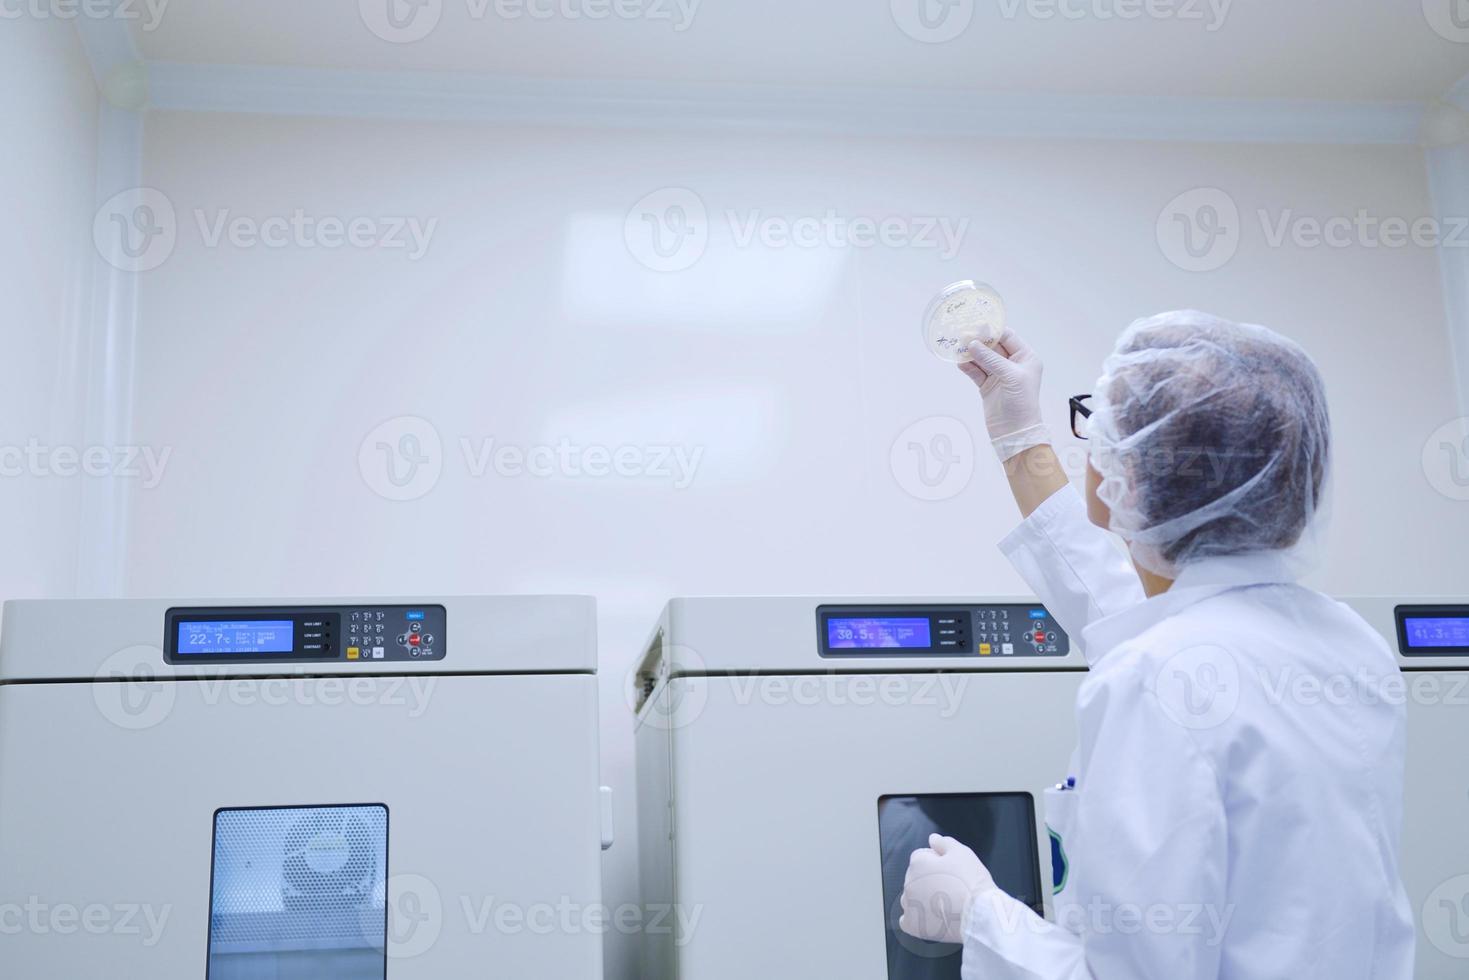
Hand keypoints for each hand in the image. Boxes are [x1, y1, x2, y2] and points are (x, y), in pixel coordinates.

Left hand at [898, 834, 997, 944]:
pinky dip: (917, 919)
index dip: (938, 862)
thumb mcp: (962, 853)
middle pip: (916, 877)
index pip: (922, 857)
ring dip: (922, 899)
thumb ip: (944, 843)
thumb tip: (932, 839)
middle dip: (930, 880)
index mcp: (917, 862)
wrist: (980, 914)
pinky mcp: (913, 925)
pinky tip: (931, 918)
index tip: (952, 871)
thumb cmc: (972, 882)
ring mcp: (909, 905)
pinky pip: (907, 920)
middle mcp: (908, 882)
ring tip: (944, 904)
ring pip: (911, 898)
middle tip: (951, 888)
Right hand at [958, 329, 1049, 460]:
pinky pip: (975, 372)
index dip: (993, 331)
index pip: (1008, 337)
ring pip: (982, 359)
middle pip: (993, 346)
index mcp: (1025, 358)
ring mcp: (999, 375)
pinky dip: (968, 367)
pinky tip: (959, 362)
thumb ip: (991, 359)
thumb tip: (973, 344)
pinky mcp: (987, 386)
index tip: (977, 325)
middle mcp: (1012, 364)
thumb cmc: (1022, 403)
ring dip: (971, 353)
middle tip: (963, 335)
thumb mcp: (1010, 376)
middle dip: (979, 341)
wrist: (1015, 432)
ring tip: (957, 347)